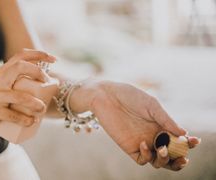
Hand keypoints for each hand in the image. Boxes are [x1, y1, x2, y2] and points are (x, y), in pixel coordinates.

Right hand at [0, 49, 55, 134]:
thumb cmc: (2, 101)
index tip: (54, 59)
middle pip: (19, 67)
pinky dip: (25, 119)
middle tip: (47, 82)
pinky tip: (32, 121)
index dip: (39, 54)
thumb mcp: (10, 87)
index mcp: (5, 72)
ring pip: (19, 96)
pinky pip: (12, 115)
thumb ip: (24, 81)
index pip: (21, 55)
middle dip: (37, 72)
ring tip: (42, 109)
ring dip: (35, 103)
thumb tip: (52, 80)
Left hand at [75, 80, 199, 169]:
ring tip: (163, 149)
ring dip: (165, 160)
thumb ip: (166, 119)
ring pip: (158, 161)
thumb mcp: (151, 105)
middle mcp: (153, 136)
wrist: (106, 95)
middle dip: (179, 158)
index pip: (178, 140)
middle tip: (183, 156)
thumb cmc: (129, 96)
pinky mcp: (129, 147)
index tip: (194, 141)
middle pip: (170, 155)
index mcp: (161, 125)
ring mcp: (142, 142)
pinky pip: (142, 159)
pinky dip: (147, 156)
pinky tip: (144, 143)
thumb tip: (184, 134)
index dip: (188, 143)